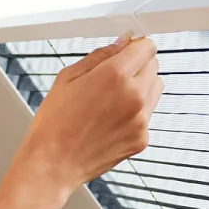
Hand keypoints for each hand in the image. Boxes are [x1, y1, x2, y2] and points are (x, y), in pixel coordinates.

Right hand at [16, 35, 162, 194]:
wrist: (53, 163)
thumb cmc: (54, 123)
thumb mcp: (68, 77)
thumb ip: (100, 56)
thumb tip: (121, 44)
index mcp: (115, 75)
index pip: (147, 47)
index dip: (136, 46)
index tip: (128, 51)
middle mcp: (134, 96)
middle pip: (154, 66)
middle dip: (137, 66)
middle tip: (114, 77)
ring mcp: (141, 120)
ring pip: (155, 90)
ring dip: (140, 87)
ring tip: (112, 100)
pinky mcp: (141, 139)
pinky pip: (147, 115)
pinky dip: (135, 113)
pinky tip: (110, 120)